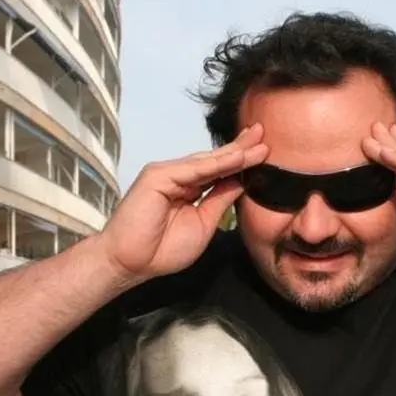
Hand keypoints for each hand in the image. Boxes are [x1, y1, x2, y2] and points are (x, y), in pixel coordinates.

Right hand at [101, 124, 268, 282]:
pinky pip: (193, 169)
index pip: (219, 171)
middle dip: (240, 148)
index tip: (264, 152)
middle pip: (215, 160)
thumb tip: (242, 181)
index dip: (240, 162)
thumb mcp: (203, 223)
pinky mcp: (157, 175)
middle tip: (263, 133)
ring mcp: (167, 173)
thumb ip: (219, 200)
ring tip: (258, 142)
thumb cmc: (162, 250)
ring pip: (207, 161)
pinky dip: (217, 163)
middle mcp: (178, 177)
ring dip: (233, 152)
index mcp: (188, 189)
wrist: (131, 262)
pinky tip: (237, 157)